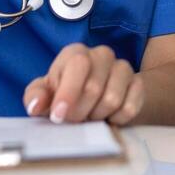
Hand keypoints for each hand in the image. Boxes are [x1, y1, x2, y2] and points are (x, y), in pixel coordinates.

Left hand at [23, 43, 143, 124]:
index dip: (68, 94)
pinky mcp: (138, 84)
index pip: (78, 65)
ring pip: (113, 99)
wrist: (95, 99)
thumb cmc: (64, 94)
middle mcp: (101, 55)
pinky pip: (130, 107)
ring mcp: (123, 68)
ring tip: (89, 117)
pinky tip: (107, 118)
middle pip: (94, 87)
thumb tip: (36, 106)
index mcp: (76, 53)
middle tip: (73, 121)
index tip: (58, 116)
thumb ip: (36, 97)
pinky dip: (116, 120)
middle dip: (80, 112)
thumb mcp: (45, 95)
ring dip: (97, 116)